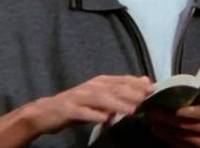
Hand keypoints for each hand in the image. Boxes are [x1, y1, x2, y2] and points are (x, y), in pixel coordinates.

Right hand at [22, 75, 152, 135]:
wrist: (46, 112)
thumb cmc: (77, 105)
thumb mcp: (100, 96)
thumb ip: (121, 91)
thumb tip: (145, 82)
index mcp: (99, 82)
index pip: (121, 80)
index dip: (137, 83)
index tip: (153, 88)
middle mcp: (91, 87)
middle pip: (113, 88)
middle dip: (131, 92)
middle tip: (146, 97)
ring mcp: (79, 98)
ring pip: (101, 99)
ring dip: (117, 104)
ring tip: (131, 109)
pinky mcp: (69, 110)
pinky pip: (83, 113)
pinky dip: (94, 115)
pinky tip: (105, 120)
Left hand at [146, 104, 199, 147]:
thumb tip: (186, 88)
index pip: (199, 112)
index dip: (182, 110)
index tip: (166, 104)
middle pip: (184, 125)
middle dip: (164, 118)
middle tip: (149, 111)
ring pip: (179, 137)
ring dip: (162, 130)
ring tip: (150, 122)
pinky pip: (180, 147)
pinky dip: (168, 140)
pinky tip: (159, 133)